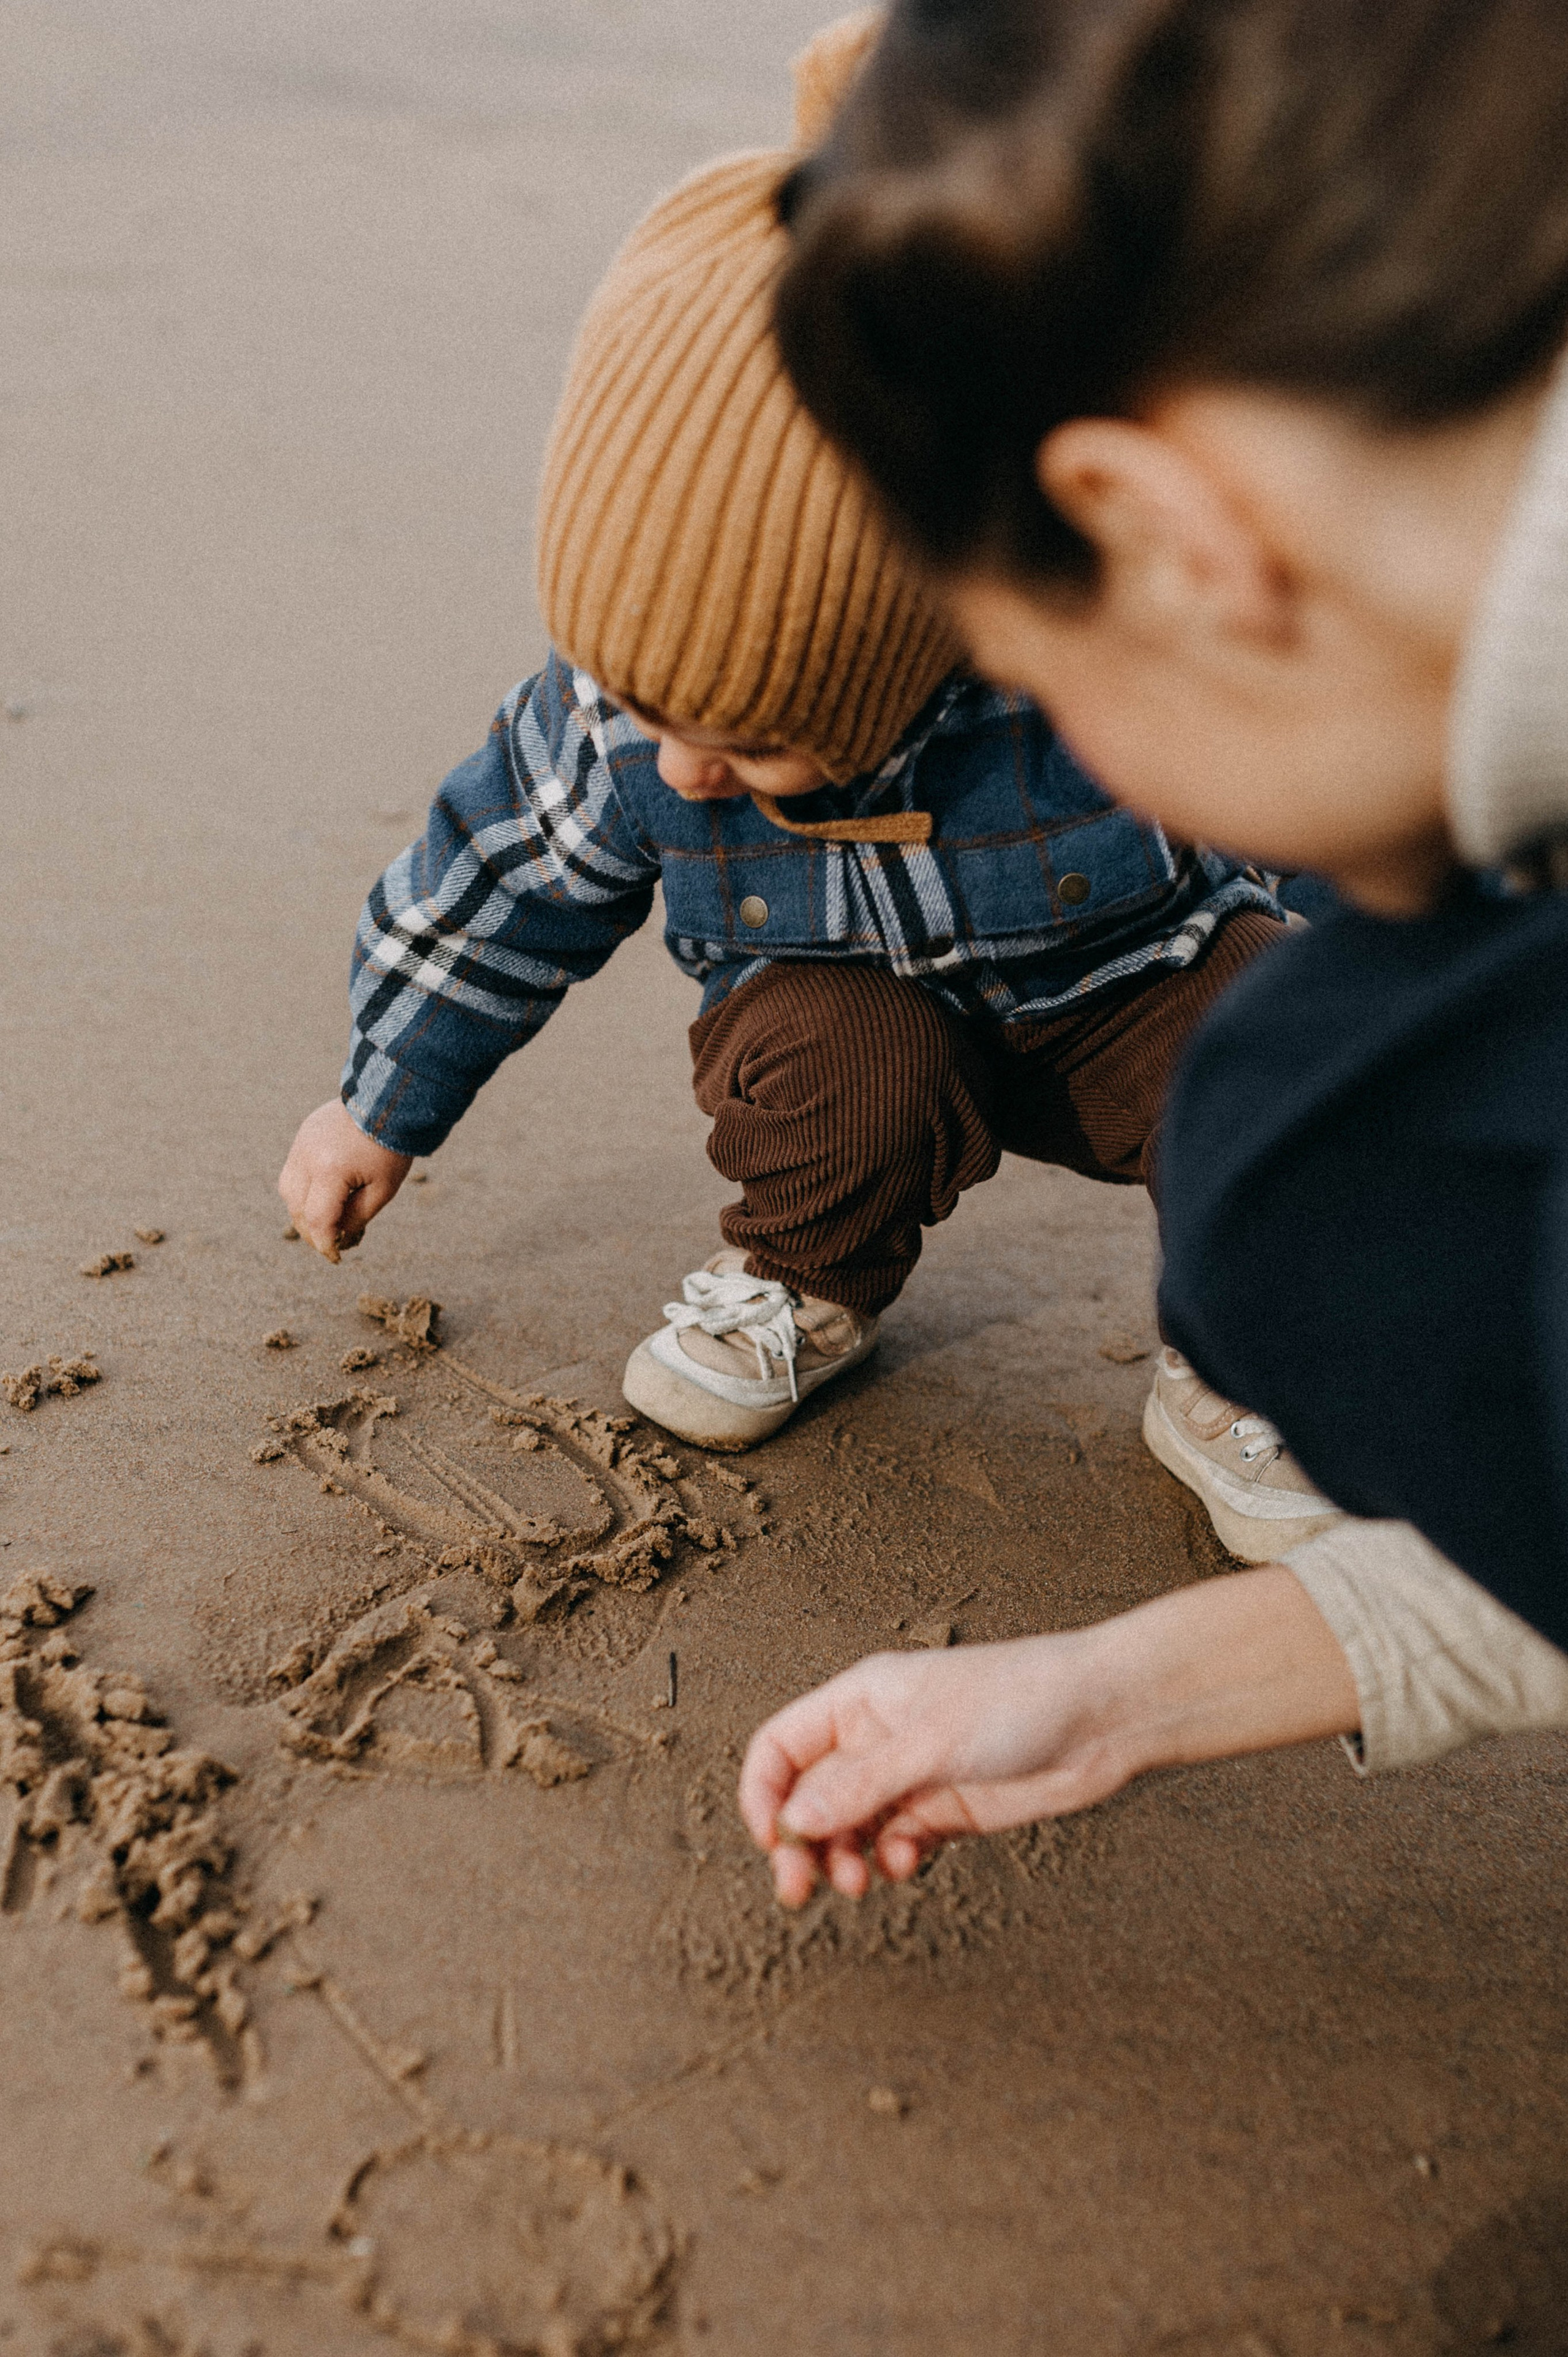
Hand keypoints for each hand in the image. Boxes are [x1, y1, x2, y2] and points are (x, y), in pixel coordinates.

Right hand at [278, 1099, 412, 1261]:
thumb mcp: (383, 1190)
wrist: (387, 1101)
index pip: (317, 1220)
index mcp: (330, 1170)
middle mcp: (307, 1157)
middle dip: (313, 1232)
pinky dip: (303, 1190)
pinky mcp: (302, 1137)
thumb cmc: (390, 1148)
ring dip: (303, 1212)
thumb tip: (338, 1237)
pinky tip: (323, 1196)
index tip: (335, 1257)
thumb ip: (357, 1217)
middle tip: (333, 1243)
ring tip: (327, 1221)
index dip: (324, 1243)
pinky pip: (293, 1171)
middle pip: (298, 1209)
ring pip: (288, 1191)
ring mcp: (301, 1145)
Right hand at [739, 1568, 1359, 1906]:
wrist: (1102, 1718)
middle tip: (801, 1891)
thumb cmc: (1019, 1701)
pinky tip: (907, 1864)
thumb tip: (794, 1821)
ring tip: (862, 1883)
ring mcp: (912, 1775)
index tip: (774, 1841)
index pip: (782, 1747)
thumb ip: (861, 1784)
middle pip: (810, 1796)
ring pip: (850, 1827)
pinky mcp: (946, 1808)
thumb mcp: (931, 1742)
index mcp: (860, 1701)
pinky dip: (889, 1860)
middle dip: (801, 1843)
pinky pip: (894, 1842)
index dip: (765, 1793)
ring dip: (843, 1859)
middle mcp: (877, 1738)